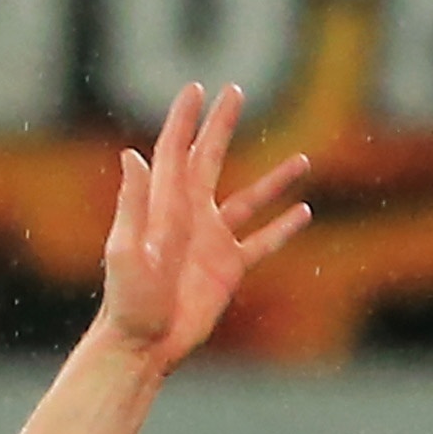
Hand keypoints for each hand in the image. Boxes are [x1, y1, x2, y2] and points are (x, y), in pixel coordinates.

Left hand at [96, 82, 311, 370]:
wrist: (141, 345)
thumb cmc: (128, 303)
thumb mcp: (126, 251)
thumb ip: (132, 204)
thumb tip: (133, 154)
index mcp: (163, 209)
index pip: (176, 153)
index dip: (185, 120)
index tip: (197, 88)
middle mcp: (188, 218)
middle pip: (209, 161)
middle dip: (221, 126)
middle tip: (236, 91)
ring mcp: (210, 243)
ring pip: (249, 200)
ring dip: (274, 179)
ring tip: (303, 157)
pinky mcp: (227, 269)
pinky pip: (262, 242)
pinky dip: (283, 227)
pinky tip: (305, 212)